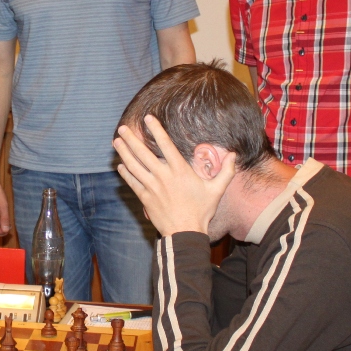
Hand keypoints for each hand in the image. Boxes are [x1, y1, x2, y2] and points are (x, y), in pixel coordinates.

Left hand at [113, 115, 236, 236]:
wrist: (185, 233)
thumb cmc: (202, 211)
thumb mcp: (216, 190)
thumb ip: (226, 172)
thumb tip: (234, 155)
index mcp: (180, 171)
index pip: (166, 145)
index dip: (156, 130)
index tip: (148, 118)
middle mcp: (164, 176)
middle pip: (144, 153)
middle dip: (132, 139)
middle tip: (123, 128)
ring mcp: (152, 187)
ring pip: (134, 166)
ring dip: (124, 153)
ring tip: (116, 141)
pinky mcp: (145, 198)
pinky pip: (132, 182)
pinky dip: (126, 173)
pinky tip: (120, 165)